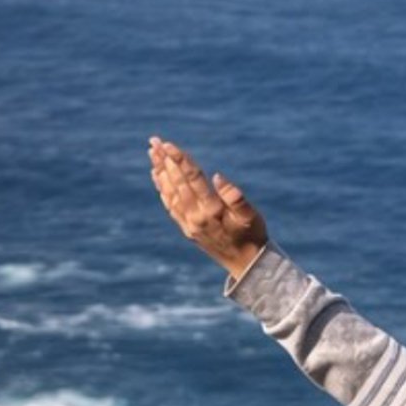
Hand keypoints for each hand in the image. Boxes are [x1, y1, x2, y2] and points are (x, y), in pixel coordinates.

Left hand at [148, 135, 268, 278]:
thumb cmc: (252, 235)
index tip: (169, 145)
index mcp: (212, 212)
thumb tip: (218, 177)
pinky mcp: (186, 228)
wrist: (246, 263)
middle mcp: (196, 217)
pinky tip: (158, 175)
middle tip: (155, 141)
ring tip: (153, 152)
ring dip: (161, 171)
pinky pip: (170, 205)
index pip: (193, 180)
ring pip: (170, 192)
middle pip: (177, 183)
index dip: (181, 161)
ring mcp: (188, 224)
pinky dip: (162, 188)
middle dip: (166, 161)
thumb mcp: (251, 216)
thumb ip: (236, 197)